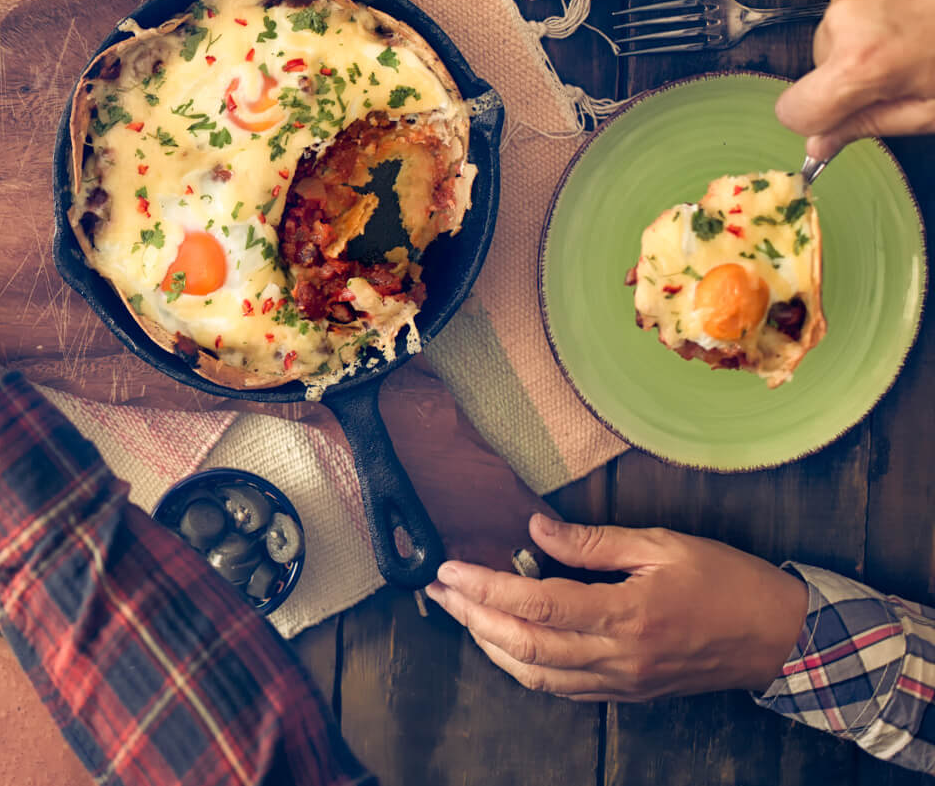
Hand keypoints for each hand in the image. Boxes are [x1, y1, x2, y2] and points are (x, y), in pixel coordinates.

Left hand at [424, 513, 808, 701]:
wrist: (780, 638)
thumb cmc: (728, 583)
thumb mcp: (664, 544)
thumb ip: (594, 540)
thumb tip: (536, 529)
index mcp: (628, 614)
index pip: (537, 603)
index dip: (485, 587)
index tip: (450, 568)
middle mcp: (618, 656)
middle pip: (524, 645)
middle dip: (471, 617)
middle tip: (440, 590)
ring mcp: (621, 680)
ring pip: (536, 674)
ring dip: (489, 644)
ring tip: (461, 612)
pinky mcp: (626, 692)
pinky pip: (560, 687)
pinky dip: (523, 666)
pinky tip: (504, 641)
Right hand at [778, 0, 934, 158]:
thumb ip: (874, 123)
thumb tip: (820, 144)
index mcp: (864, 62)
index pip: (794, 109)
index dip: (819, 115)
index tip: (842, 109)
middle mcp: (848, 11)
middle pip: (824, 54)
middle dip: (859, 57)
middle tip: (915, 49)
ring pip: (844, 12)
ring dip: (877, 16)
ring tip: (928, 9)